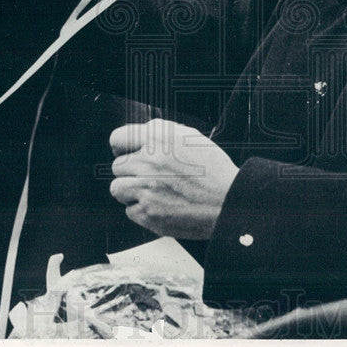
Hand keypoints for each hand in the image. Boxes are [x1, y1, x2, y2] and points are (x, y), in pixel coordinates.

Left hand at [109, 119, 239, 240]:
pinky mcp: (148, 214)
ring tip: (152, 192)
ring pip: (117, 189)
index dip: (122, 146)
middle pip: (117, 167)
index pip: (118, 138)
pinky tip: (160, 205)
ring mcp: (145, 190)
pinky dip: (142, 210)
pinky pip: (130, 211)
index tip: (126, 152)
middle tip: (148, 176)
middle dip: (131, 171)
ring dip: (131, 191)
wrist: (229, 202)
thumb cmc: (214, 170)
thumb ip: (160, 132)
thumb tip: (139, 135)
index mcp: (157, 140)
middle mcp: (148, 163)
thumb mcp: (190, 136)